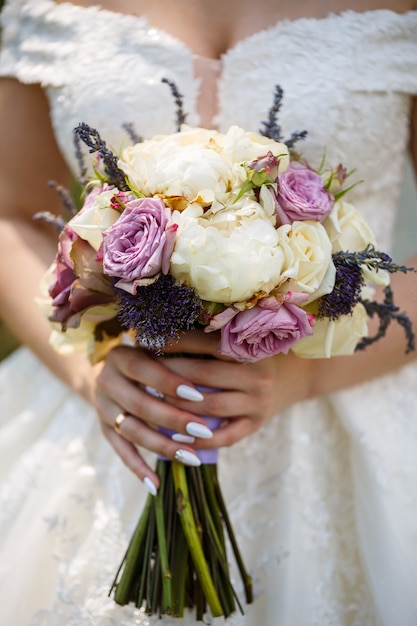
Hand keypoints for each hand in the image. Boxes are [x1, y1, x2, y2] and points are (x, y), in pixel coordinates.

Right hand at [94, 342, 222, 490]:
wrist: (115, 370)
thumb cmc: (153, 355)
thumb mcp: (163, 346)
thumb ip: (184, 348)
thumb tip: (219, 349)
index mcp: (120, 356)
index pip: (143, 369)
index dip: (169, 382)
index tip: (198, 393)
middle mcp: (106, 382)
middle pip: (138, 405)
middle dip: (172, 419)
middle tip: (203, 430)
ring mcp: (103, 408)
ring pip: (131, 432)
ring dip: (162, 446)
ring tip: (191, 458)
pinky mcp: (105, 429)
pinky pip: (121, 452)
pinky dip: (138, 469)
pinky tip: (156, 485)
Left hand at [161, 330, 314, 448]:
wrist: (296, 376)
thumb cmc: (258, 353)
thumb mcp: (243, 340)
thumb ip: (210, 338)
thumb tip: (163, 332)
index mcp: (251, 348)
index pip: (205, 343)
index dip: (174, 342)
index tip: (146, 340)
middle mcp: (256, 375)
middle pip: (204, 374)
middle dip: (169, 373)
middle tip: (142, 372)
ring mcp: (257, 403)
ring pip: (210, 406)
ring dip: (178, 404)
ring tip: (151, 401)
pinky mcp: (256, 425)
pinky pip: (225, 437)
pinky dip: (199, 439)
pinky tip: (175, 437)